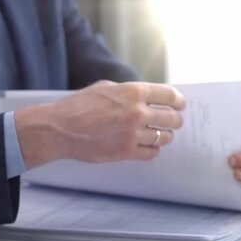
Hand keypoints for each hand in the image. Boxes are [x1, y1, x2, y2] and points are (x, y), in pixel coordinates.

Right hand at [15, 81, 185, 168]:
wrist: (60, 129)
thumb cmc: (79, 106)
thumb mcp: (105, 87)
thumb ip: (128, 91)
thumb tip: (146, 96)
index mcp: (133, 92)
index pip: (169, 95)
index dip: (178, 101)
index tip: (180, 105)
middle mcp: (137, 112)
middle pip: (171, 118)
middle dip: (174, 120)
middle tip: (173, 122)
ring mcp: (133, 133)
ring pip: (164, 137)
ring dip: (165, 136)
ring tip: (161, 135)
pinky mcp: (126, 152)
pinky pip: (152, 153)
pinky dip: (153, 150)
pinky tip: (148, 147)